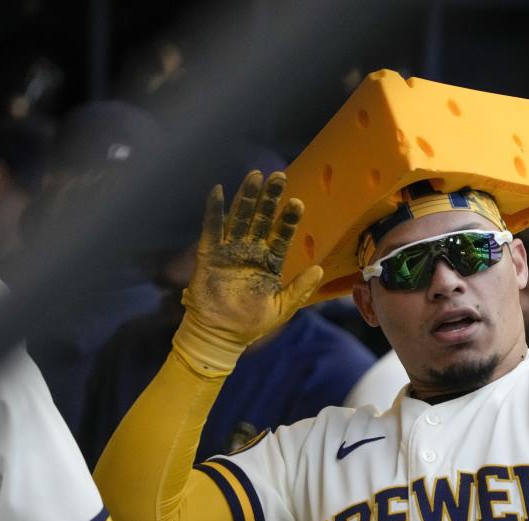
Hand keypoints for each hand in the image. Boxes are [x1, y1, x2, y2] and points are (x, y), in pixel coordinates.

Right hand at [173, 170, 322, 374]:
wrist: (221, 336)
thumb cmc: (252, 324)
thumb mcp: (282, 307)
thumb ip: (300, 288)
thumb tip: (319, 269)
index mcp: (269, 262)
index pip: (281, 235)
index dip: (288, 219)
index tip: (297, 202)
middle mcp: (250, 252)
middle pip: (261, 219)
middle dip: (269, 198)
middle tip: (278, 176)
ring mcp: (230, 252)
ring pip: (239, 219)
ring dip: (246, 197)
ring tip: (255, 176)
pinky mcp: (209, 256)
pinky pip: (211, 230)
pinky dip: (214, 211)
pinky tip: (218, 191)